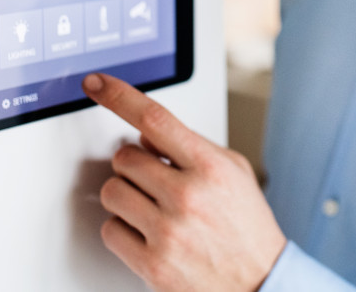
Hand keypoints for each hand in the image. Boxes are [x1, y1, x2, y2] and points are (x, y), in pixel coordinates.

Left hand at [83, 73, 286, 290]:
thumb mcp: (234, 171)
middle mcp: (188, 196)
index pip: (154, 117)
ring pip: (112, 191)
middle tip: (154, 179)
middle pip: (125, 157)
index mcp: (210, 167)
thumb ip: (192, 145)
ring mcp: (168, 231)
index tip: (96, 84)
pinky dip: (122, 229)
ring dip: (125, 195)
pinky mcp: (153, 264)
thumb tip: (147, 131)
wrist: (260, 283)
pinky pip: (110, 230)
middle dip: (134, 164)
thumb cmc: (247, 227)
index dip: (118, 95)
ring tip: (150, 206)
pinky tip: (146, 231)